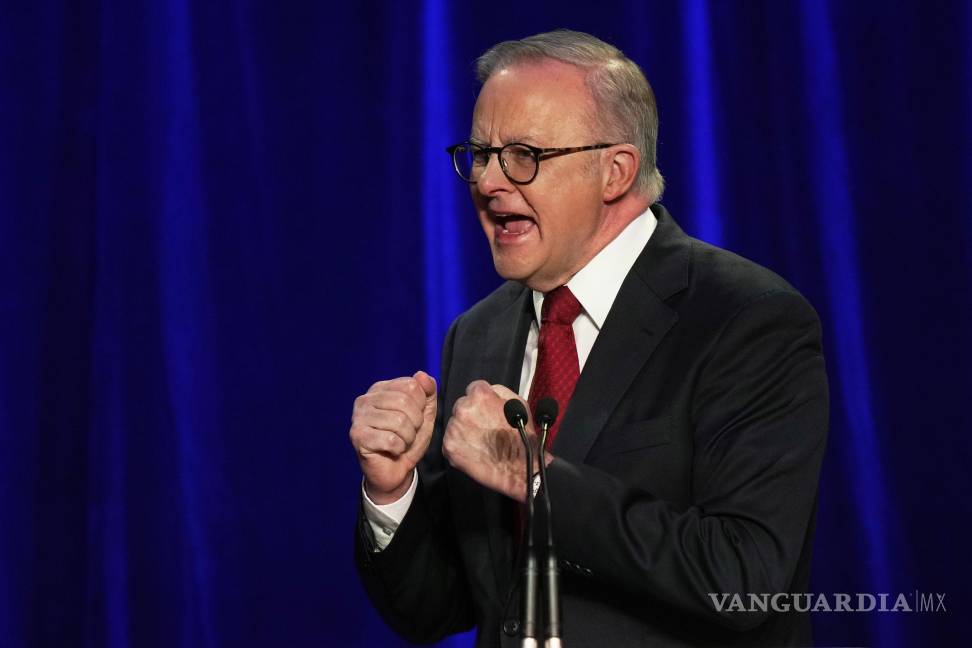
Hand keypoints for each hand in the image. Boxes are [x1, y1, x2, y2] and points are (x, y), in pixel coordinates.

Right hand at [350, 370, 436, 503]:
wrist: (394, 470)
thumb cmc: (408, 439)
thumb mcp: (424, 414)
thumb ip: (428, 392)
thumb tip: (422, 375)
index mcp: (381, 389)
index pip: (411, 385)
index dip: (421, 405)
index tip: (414, 418)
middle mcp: (366, 399)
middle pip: (404, 402)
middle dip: (415, 422)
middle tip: (408, 433)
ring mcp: (358, 417)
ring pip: (399, 421)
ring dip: (408, 437)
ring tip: (401, 442)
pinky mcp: (357, 436)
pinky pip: (390, 439)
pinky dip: (399, 448)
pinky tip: (393, 450)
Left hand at [442, 381, 536, 501]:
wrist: (518, 469)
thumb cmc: (521, 436)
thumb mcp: (519, 403)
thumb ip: (499, 391)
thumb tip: (488, 390)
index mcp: (479, 395)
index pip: (473, 388)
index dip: (482, 400)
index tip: (486, 409)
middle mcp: (463, 408)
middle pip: (461, 405)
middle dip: (471, 414)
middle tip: (484, 427)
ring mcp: (454, 428)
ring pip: (455, 423)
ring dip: (464, 429)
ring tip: (481, 441)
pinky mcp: (449, 447)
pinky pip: (450, 441)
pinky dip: (460, 445)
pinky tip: (474, 450)